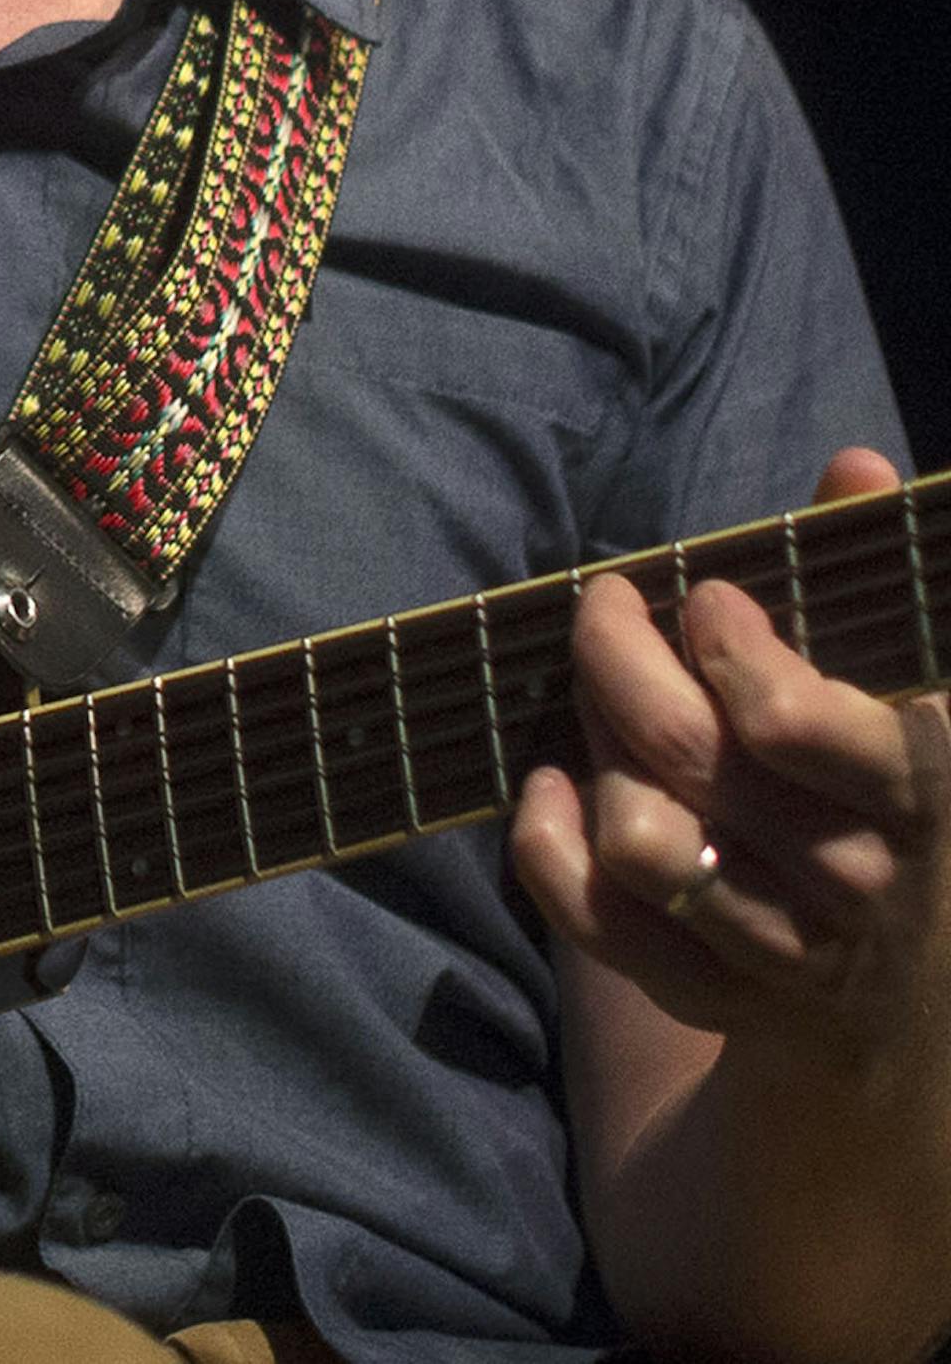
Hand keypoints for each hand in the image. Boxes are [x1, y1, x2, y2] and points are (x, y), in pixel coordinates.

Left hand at [513, 448, 950, 1064]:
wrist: (896, 994)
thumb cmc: (878, 785)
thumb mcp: (903, 684)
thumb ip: (873, 573)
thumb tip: (851, 465)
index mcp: (911, 789)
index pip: (791, 721)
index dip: (727, 644)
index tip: (703, 595)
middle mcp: (850, 880)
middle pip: (685, 754)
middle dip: (620, 658)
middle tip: (607, 610)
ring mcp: (776, 947)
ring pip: (636, 833)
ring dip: (593, 745)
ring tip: (599, 701)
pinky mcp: (706, 994)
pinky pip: (594, 914)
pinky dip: (549, 842)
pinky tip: (552, 785)